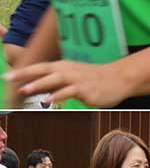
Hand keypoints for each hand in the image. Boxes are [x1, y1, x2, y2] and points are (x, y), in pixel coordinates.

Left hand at [7, 60, 131, 107]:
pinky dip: (57, 95)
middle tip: (9, 80)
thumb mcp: (73, 78)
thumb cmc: (95, 79)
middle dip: (25, 75)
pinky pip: (68, 92)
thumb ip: (55, 83)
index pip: (39, 68)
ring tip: (24, 90)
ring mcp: (76, 80)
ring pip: (54, 80)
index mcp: (63, 67)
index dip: (22, 72)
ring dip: (38, 84)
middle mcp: (67, 71)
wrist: (120, 78)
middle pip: (43, 71)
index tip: (6, 77)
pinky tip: (47, 100)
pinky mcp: (84, 90)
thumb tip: (36, 89)